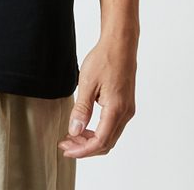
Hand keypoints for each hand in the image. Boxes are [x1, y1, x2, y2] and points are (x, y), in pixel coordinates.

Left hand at [59, 34, 136, 158]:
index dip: (82, 150)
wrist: (121, 44)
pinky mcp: (125, 104)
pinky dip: (98, 131)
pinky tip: (85, 126)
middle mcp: (125, 113)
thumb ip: (82, 109)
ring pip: (110, 136)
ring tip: (72, 136)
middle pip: (106, 143)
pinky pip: (112, 126)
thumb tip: (75, 131)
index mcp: (116, 109)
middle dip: (85, 148)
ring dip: (91, 140)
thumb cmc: (105, 59)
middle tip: (65, 144)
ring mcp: (127, 109)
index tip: (66, 149)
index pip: (100, 141)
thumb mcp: (87, 83)